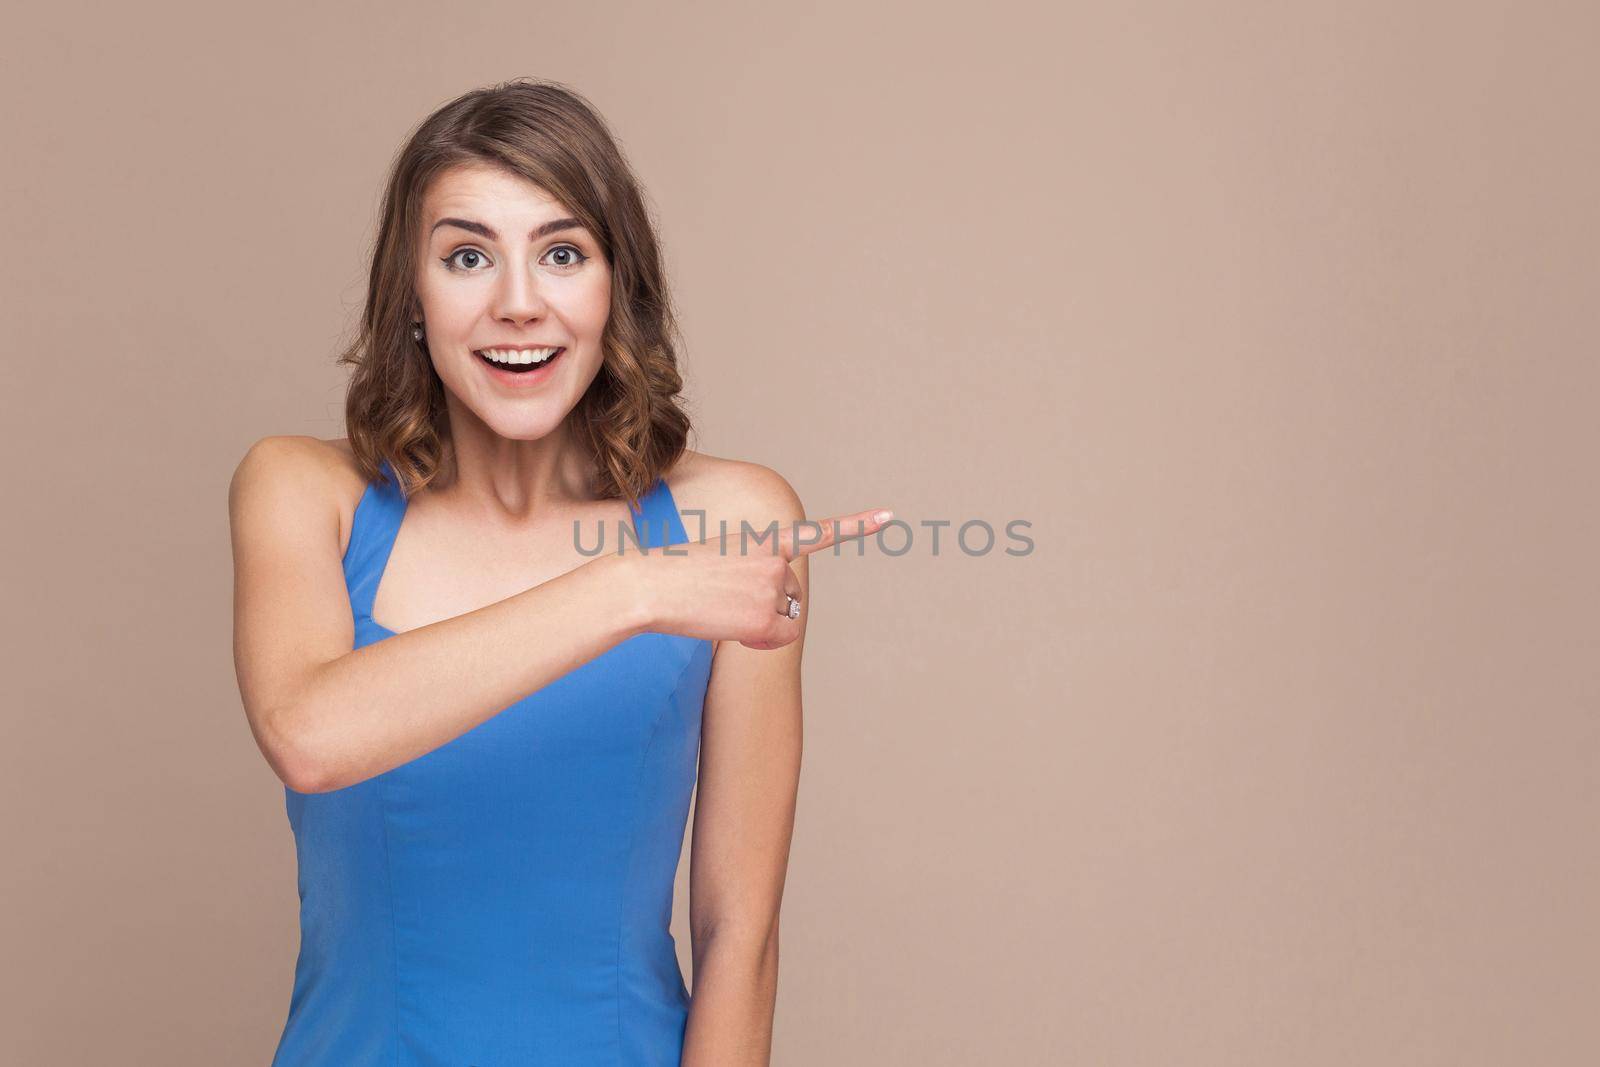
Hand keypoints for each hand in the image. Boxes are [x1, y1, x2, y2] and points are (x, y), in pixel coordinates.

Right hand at [623, 508, 892, 648]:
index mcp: (764, 540)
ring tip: (724, 609)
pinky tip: (733, 628)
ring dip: (761, 623)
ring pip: (786, 617)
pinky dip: (761, 641)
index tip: (890, 517)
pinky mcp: (766, 616)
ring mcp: (774, 588)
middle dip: (770, 605)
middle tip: (729, 599)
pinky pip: (780, 638)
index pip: (816, 533)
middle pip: (793, 595)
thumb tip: (773, 608)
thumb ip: (753, 572)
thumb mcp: (719, 559)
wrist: (651, 584)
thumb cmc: (675, 573)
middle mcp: (777, 561)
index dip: (857, 526)